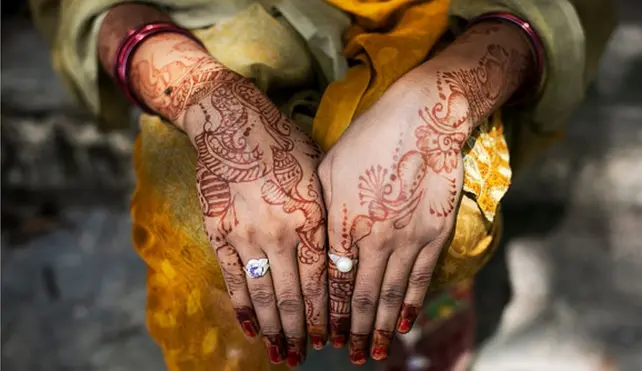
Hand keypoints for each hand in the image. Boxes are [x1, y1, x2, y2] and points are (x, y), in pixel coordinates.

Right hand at [182, 66, 327, 366]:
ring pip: (263, 293)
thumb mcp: (318, 172)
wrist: (231, 122)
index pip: (321, 280)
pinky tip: (250, 328)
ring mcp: (246, 234)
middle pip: (293, 295)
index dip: (325, 314)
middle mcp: (280, 231)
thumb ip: (327, 214)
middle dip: (300, 331)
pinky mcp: (219, 232)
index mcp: (310, 216)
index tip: (329, 337)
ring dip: (272, 329)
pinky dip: (242, 306)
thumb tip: (340, 253)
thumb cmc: (282, 143)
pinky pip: (232, 278)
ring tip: (279, 354)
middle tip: (302, 357)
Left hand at [318, 21, 532, 364]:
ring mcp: (406, 239)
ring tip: (375, 353)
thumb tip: (317, 243)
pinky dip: (411, 306)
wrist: (423, 119)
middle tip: (349, 355)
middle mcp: (372, 238)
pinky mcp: (433, 235)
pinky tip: (405, 326)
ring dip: (380, 328)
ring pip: (389, 296)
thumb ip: (321, 210)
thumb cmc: (370, 138)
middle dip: (352, 331)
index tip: (322, 333)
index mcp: (341, 222)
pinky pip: (420, 280)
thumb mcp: (330, 167)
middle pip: (359, 297)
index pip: (331, 282)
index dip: (327, 312)